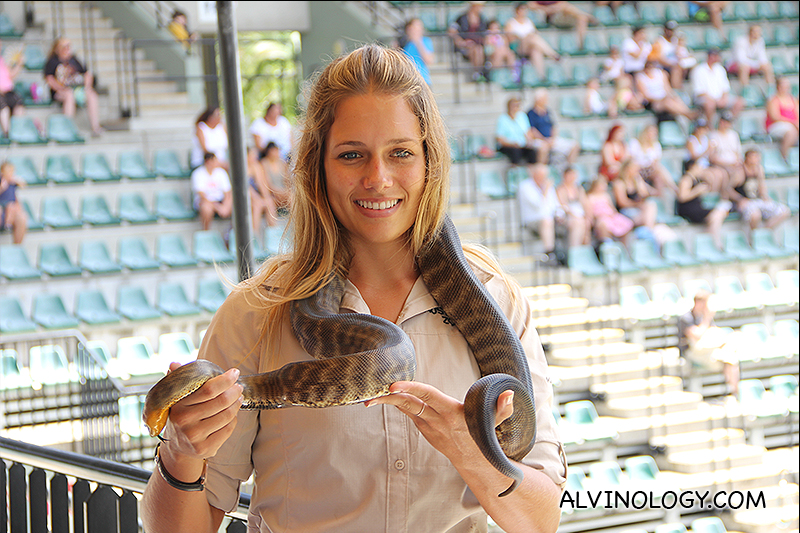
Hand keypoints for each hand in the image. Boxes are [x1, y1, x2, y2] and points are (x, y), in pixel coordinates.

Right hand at [162, 362, 242, 461]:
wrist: (179, 446)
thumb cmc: (182, 415)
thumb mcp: (177, 398)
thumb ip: (177, 380)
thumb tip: (174, 363)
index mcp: (178, 406)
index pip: (208, 389)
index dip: (225, 380)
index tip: (234, 373)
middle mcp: (185, 422)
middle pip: (221, 402)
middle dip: (235, 391)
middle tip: (239, 387)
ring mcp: (194, 437)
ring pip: (227, 415)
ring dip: (236, 404)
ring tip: (238, 398)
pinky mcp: (204, 449)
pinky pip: (228, 429)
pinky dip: (234, 419)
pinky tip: (232, 414)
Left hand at [365, 381, 513, 462]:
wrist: (474, 462)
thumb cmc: (484, 437)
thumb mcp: (495, 422)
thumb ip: (502, 408)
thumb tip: (509, 393)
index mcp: (451, 413)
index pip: (428, 396)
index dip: (411, 389)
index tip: (394, 385)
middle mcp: (437, 420)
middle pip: (409, 404)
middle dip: (389, 398)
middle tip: (371, 393)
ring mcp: (428, 426)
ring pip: (405, 408)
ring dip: (387, 401)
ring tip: (370, 396)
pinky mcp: (424, 429)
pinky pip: (409, 412)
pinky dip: (397, 403)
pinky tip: (385, 396)